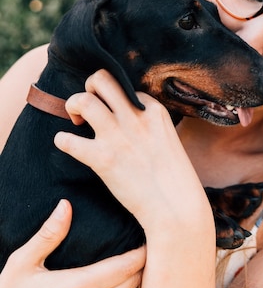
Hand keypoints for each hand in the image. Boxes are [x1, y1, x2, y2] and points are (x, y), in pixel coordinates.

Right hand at [0, 199, 144, 287]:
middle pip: (135, 284)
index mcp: (77, 286)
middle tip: (157, 251)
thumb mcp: (23, 263)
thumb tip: (66, 205)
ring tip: (150, 272)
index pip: (126, 266)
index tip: (152, 239)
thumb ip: (49, 233)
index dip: (143, 252)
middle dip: (147, 267)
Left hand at [54, 70, 211, 238]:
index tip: (114, 113)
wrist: (176, 207)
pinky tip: (67, 144)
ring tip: (77, 120)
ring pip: (83, 99)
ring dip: (73, 105)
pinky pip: (68, 140)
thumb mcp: (169, 140)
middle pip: (102, 80)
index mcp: (154, 111)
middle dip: (89, 88)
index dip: (116, 99)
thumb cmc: (176, 180)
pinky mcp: (102, 158)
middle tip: (88, 106)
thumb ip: (151, 127)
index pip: (127, 88)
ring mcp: (117, 136)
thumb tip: (131, 125)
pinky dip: (62, 140)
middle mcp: (135, 117)